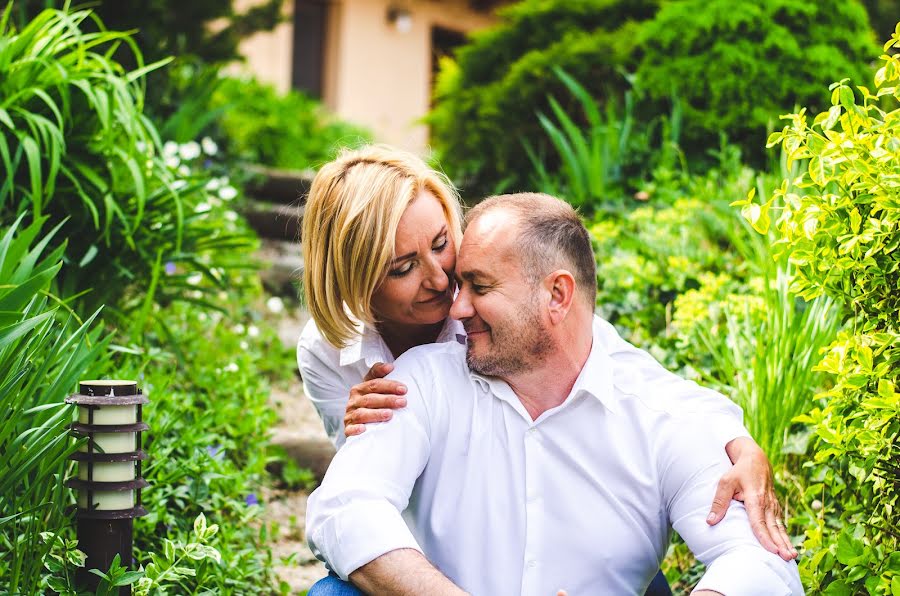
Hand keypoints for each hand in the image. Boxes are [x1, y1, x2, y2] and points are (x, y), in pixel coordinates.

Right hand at [344, 362, 407, 437]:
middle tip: (403, 402)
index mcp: (360, 388)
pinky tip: (364, 429)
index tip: (404, 389)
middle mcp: (354, 400)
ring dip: (376, 414)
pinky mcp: (348, 429)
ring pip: (362, 413)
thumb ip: (380, 375)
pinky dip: (356, 429)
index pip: (375, 384)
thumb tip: (391, 366)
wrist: (359, 422)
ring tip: (390, 414)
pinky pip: (350, 429)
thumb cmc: (372, 402)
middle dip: (387, 400)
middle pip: (370, 398)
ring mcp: (350, 415)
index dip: (389, 385)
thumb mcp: (374, 387)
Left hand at [707, 437, 797, 560]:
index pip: (759, 522)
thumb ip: (719, 502)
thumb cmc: (738, 471)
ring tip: (792, 557)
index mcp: (755, 498)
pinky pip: (780, 523)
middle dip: (781, 544)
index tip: (771, 550)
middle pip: (773, 527)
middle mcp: (767, 503)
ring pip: (779, 527)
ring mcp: (773, 505)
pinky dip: (785, 535)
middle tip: (787, 558)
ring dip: (786, 542)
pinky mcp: (774, 506)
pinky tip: (788, 547)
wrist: (756, 459)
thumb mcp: (725, 482)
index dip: (765, 537)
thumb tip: (710, 521)